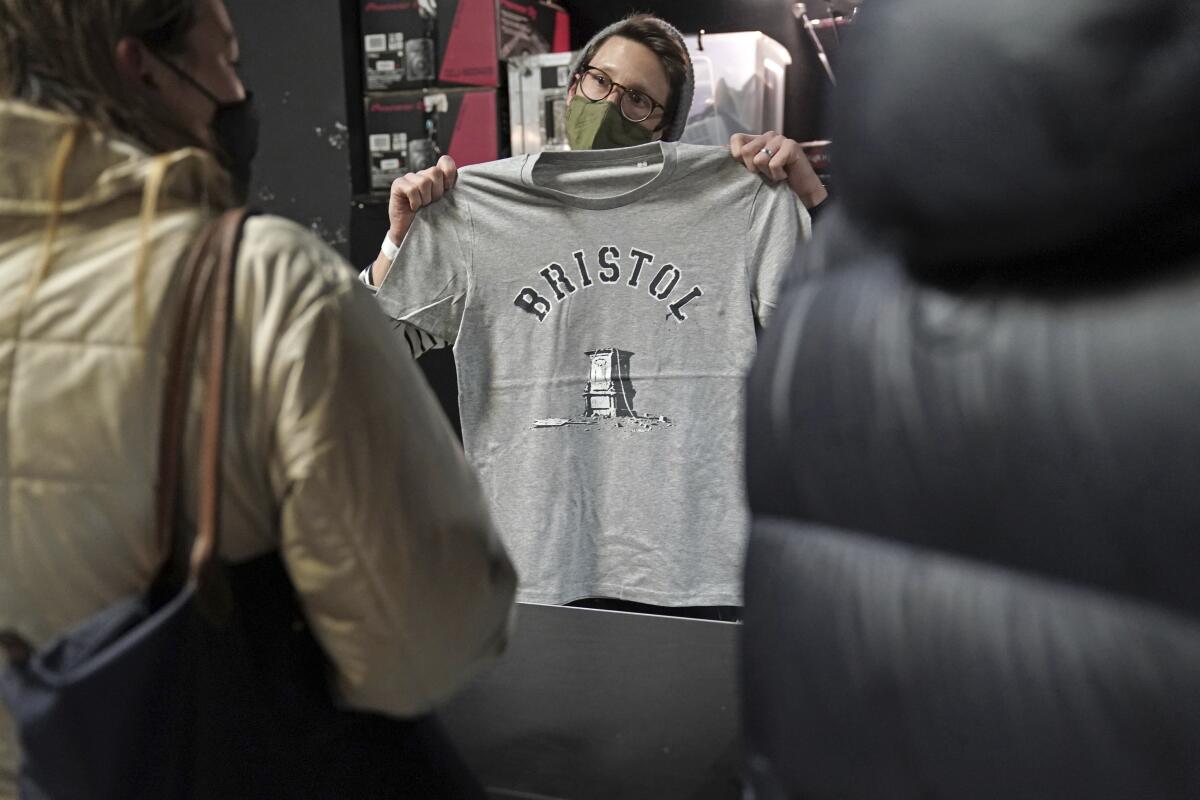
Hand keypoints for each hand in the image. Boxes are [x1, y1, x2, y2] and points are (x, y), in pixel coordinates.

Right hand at [372, 155, 457, 285]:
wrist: (413, 236)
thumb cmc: (431, 221)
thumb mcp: (447, 205)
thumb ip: (453, 191)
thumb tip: (465, 181)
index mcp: (437, 177)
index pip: (445, 161)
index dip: (449, 174)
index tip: (449, 190)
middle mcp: (423, 175)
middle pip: (435, 172)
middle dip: (436, 192)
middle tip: (432, 204)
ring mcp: (409, 178)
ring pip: (423, 181)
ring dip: (425, 199)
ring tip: (423, 207)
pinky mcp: (398, 184)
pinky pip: (411, 188)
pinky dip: (415, 201)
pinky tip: (413, 208)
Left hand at [729, 132, 827, 209]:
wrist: (801, 192)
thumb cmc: (775, 183)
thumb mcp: (754, 173)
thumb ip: (740, 162)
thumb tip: (718, 151)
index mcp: (756, 140)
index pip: (736, 139)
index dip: (737, 157)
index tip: (749, 170)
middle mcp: (767, 136)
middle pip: (745, 152)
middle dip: (753, 170)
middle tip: (765, 174)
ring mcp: (780, 139)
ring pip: (759, 159)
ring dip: (767, 174)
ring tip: (776, 174)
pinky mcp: (791, 146)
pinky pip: (773, 164)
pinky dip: (778, 176)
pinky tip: (785, 175)